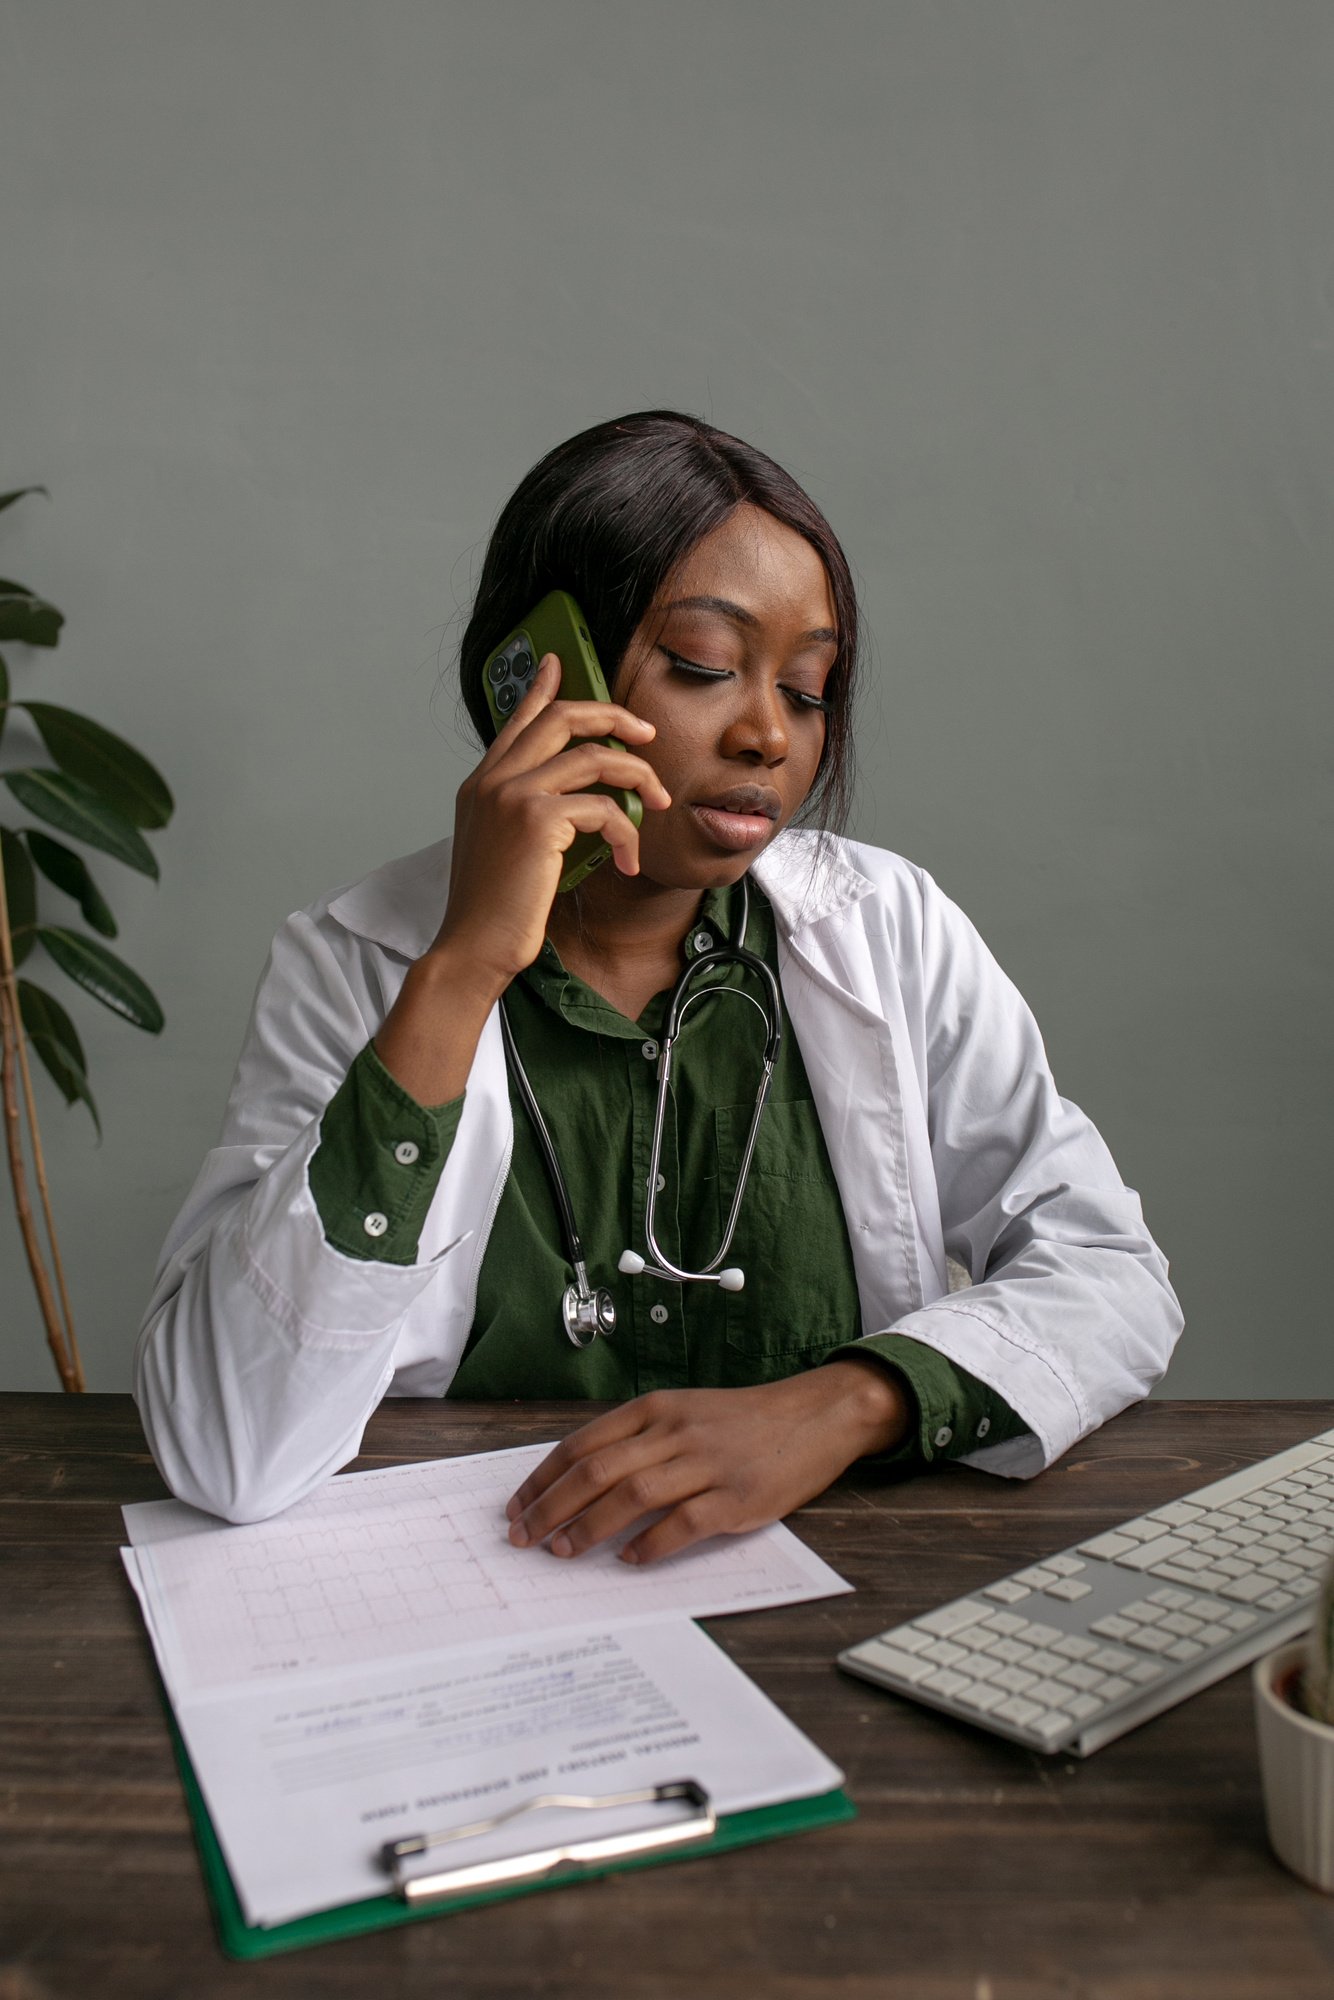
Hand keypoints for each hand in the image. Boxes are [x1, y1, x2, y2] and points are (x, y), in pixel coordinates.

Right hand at [374, 653, 670, 1103]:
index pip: (518, 719)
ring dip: (638, 777)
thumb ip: (525, 813)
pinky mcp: (538, 819)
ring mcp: (513, 794)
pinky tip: (626, 861)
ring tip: (655, 804)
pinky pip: (604, 806)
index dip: (544, 687)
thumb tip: (569, 803)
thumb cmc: (492, 912)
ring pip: (595, 756)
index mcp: (481, 783)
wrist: (472, 949)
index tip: (562, 664)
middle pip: (563, 718)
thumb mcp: (503, 850)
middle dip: (614, 718)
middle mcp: (493, 779)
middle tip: (647, 737)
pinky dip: (626, 833)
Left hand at [504, 1360, 910, 1565]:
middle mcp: (675, 1431)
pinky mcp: (737, 1497)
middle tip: (522, 1538)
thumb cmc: (743, 1421)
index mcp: (655, 1408)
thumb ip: (638, 1440)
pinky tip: (629, 1559)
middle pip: (597, 1470)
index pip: (583, 1444)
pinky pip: (683, 1523)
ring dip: (589, 1527)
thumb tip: (581, 1482)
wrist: (816, 1415)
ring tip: (563, 1551)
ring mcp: (707, 1463)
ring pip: (631, 1495)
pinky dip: (650, 1544)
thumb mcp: (684, 1412)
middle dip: (551, 1507)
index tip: (517, 1507)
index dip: (543, 1478)